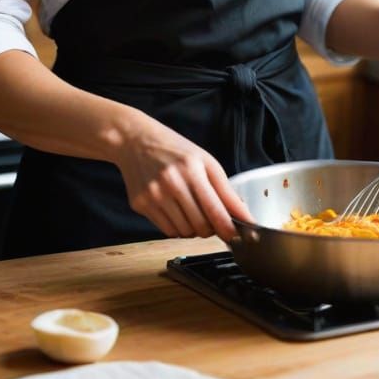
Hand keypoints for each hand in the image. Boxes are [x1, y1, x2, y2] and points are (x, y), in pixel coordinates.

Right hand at [115, 114, 252, 240]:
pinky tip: (176, 211)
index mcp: (193, 168)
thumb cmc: (175, 150)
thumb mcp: (205, 162)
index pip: (216, 210)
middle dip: (212, 228)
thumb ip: (225, 190)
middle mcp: (172, 182)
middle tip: (212, 219)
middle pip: (201, 226)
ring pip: (185, 232)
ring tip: (192, 210)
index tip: (238, 237)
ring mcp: (154, 195)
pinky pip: (168, 231)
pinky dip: (178, 228)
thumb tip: (243, 216)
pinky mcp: (141, 205)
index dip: (229, 229)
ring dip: (194, 229)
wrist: (136, 141)